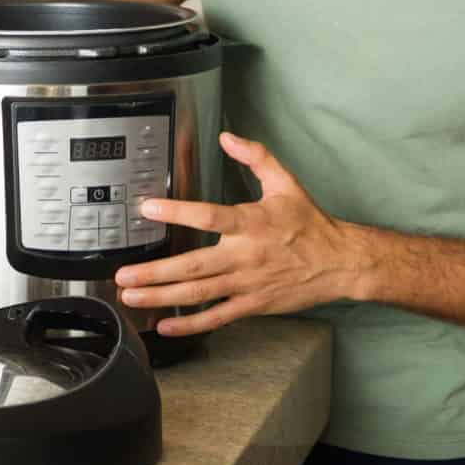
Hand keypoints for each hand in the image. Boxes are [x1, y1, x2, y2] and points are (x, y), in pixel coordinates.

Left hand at [116, 131, 360, 336]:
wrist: (341, 263)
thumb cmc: (310, 224)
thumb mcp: (285, 183)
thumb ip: (255, 157)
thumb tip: (228, 137)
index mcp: (252, 223)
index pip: (209, 216)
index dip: (177, 212)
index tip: (148, 208)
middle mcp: (246, 256)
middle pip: (194, 266)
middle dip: (155, 272)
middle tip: (124, 275)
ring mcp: (247, 284)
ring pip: (198, 295)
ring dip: (161, 298)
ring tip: (130, 297)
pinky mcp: (253, 305)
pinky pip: (217, 317)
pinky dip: (189, 325)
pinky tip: (163, 327)